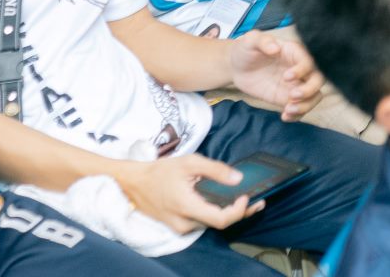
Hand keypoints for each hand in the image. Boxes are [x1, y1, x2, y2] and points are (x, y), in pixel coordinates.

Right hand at [114, 153, 257, 234]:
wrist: (133, 183)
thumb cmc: (160, 171)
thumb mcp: (189, 162)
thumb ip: (215, 170)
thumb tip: (239, 179)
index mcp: (187, 207)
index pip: (221, 219)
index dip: (239, 211)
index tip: (248, 197)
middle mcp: (185, 223)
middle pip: (219, 223)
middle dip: (239, 212)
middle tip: (257, 200)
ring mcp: (180, 228)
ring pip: (211, 223)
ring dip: (227, 212)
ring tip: (242, 198)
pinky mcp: (178, 226)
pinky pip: (201, 222)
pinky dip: (214, 212)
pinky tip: (222, 201)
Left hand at [226, 31, 325, 119]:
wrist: (237, 67)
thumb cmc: (246, 49)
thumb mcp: (250, 40)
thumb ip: (263, 41)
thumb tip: (275, 48)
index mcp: (294, 52)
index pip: (309, 60)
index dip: (302, 70)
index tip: (286, 77)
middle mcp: (299, 68)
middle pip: (318, 79)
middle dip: (309, 90)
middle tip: (292, 96)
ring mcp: (295, 85)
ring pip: (314, 96)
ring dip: (305, 105)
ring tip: (288, 110)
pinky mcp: (287, 98)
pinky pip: (300, 108)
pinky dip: (297, 115)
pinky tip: (284, 116)